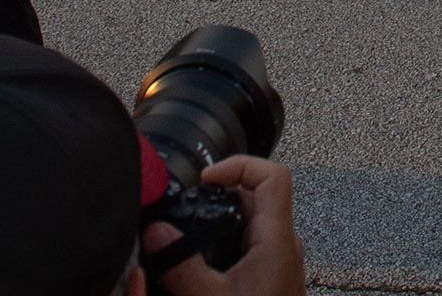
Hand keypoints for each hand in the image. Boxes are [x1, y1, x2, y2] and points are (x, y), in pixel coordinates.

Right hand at [151, 157, 306, 295]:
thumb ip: (182, 267)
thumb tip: (157, 234)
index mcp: (276, 241)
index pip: (273, 175)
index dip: (238, 165)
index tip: (206, 180)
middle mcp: (283, 245)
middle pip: (256, 196)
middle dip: (218, 198)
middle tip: (187, 209)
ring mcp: (279, 261)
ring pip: (251, 223)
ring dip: (220, 222)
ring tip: (189, 235)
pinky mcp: (271, 277)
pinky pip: (249, 245)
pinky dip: (224, 244)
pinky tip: (201, 264)